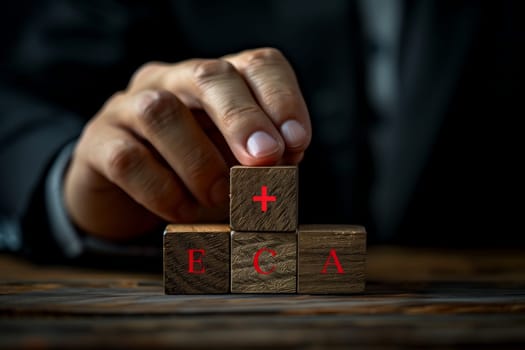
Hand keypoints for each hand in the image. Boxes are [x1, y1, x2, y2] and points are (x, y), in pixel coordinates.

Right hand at [63, 48, 310, 240]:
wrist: (125, 194)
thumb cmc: (191, 174)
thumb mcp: (234, 166)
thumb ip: (262, 161)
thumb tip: (285, 161)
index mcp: (215, 82)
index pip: (256, 65)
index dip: (282, 98)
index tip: (297, 141)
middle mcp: (171, 82)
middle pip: (208, 75)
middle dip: (242, 118)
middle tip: (264, 159)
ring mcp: (128, 108)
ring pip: (160, 112)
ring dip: (200, 161)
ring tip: (218, 195)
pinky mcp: (98, 143)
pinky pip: (128, 160)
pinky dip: (163, 191)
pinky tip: (181, 210)